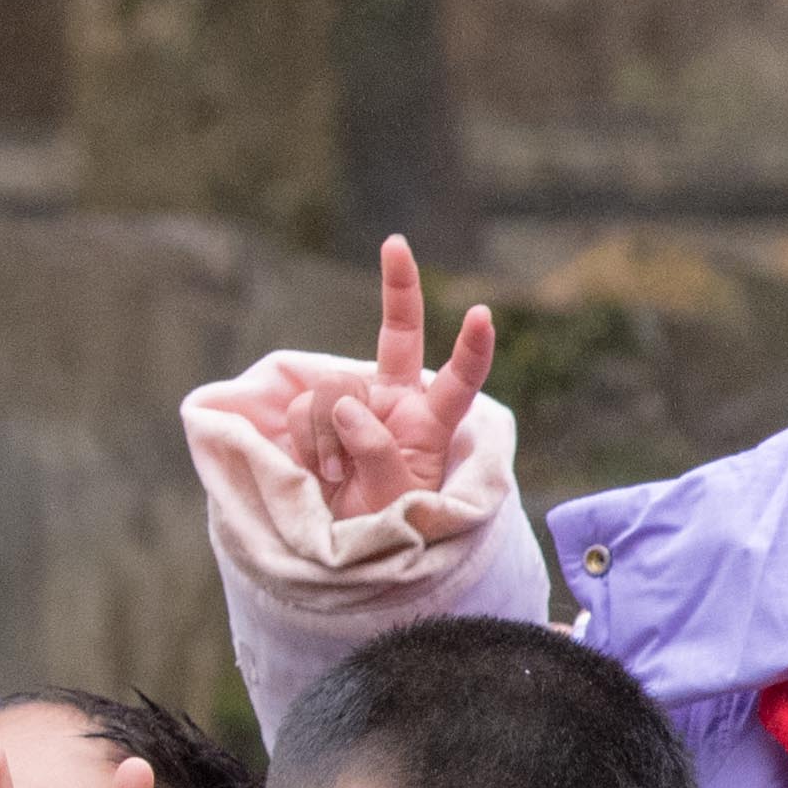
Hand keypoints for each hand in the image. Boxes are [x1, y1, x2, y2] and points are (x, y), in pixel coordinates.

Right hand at [289, 239, 504, 536]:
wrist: (343, 544)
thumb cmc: (387, 526)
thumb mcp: (396, 501)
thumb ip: (379, 453)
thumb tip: (349, 405)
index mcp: (429, 425)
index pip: (457, 381)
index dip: (470, 349)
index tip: (483, 313)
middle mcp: (396, 403)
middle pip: (399, 336)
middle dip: (399, 288)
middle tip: (396, 243)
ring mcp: (355, 405)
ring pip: (335, 388)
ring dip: (327, 435)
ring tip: (335, 477)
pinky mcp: (318, 415)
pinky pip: (304, 407)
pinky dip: (306, 439)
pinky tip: (317, 470)